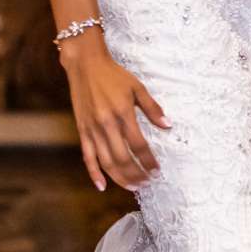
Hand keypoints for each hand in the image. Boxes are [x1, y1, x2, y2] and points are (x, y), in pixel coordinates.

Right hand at [60, 37, 169, 191]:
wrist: (85, 64)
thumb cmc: (114, 75)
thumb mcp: (137, 88)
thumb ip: (153, 108)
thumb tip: (168, 126)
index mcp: (123, 113)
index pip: (139, 145)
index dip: (149, 161)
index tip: (157, 170)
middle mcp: (106, 124)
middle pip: (123, 158)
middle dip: (137, 174)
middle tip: (147, 183)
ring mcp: (92, 129)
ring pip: (106, 162)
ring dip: (120, 178)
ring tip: (133, 187)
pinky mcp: (82, 130)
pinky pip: (87, 156)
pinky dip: (94, 173)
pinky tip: (102, 186)